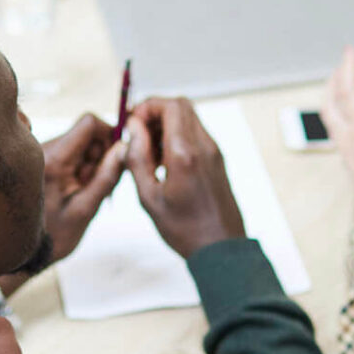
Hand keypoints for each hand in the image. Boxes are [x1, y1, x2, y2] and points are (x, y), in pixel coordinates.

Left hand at [40, 113, 125, 261]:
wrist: (25, 251)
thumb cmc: (55, 235)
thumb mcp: (86, 209)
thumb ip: (107, 177)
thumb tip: (125, 149)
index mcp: (54, 160)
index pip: (89, 123)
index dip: (109, 133)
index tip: (118, 155)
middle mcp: (44, 150)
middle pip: (86, 133)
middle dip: (101, 154)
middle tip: (101, 183)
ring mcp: (43, 155)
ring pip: (81, 143)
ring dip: (93, 163)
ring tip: (88, 190)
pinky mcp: (45, 162)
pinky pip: (72, 154)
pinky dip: (82, 168)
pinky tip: (78, 189)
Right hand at [121, 97, 245, 258]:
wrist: (220, 248)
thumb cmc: (185, 229)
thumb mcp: (149, 197)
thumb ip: (138, 158)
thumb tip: (133, 129)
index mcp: (185, 154)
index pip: (170, 106)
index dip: (147, 107)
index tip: (132, 122)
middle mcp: (204, 147)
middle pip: (181, 106)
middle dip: (155, 112)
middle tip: (138, 133)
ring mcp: (213, 152)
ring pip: (189, 118)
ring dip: (166, 125)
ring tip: (148, 151)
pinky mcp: (216, 160)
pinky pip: (195, 134)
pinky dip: (177, 137)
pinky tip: (163, 162)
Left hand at [320, 47, 353, 188]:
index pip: (348, 92)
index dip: (347, 68)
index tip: (349, 51)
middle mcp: (349, 139)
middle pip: (329, 103)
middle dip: (332, 82)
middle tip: (340, 67)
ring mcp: (346, 151)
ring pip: (332, 119)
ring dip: (336, 100)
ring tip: (348, 91)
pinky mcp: (351, 162)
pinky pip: (345, 135)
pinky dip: (353, 123)